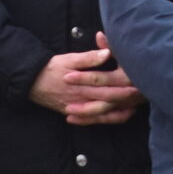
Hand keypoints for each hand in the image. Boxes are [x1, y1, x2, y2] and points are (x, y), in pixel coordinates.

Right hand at [29, 37, 143, 126]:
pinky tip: (118, 116)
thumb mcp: (68, 59)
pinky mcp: (74, 112)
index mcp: (82, 84)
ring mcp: (78, 108)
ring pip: (103, 114)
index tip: (138, 82)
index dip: (123, 86)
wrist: (30, 82)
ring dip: (119, 113)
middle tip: (142, 96)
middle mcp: (81, 99)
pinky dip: (107, 119)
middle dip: (125, 100)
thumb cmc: (50, 68)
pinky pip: (93, 119)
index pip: (107, 87)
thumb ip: (88, 58)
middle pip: (108, 102)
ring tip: (134, 109)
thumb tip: (107, 53)